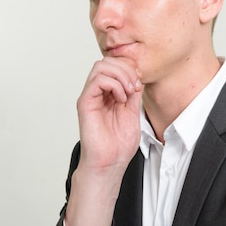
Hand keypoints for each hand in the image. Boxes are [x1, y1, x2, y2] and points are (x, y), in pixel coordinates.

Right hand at [77, 56, 142, 170]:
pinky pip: (97, 80)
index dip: (129, 68)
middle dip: (126, 69)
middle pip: (107, 61)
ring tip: (129, 92)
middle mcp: (98, 93)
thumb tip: (137, 76)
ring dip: (120, 75)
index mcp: (109, 95)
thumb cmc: (118, 145)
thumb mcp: (133, 113)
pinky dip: (113, 84)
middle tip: (135, 87)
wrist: (110, 163)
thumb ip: (133, 94)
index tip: (140, 83)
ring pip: (101, 66)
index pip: (115, 66)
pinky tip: (120, 98)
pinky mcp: (85, 103)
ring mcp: (91, 97)